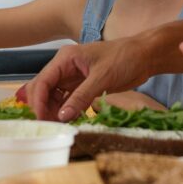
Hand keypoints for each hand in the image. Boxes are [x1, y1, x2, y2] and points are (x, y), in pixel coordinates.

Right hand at [21, 39, 151, 120]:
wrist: (144, 56)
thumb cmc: (125, 58)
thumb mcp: (102, 78)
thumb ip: (81, 97)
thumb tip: (62, 117)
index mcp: (66, 58)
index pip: (43, 80)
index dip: (38, 101)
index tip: (40, 119)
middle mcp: (65, 66)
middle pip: (44, 88)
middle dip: (42, 107)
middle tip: (46, 127)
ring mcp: (73, 76)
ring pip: (53, 96)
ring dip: (52, 111)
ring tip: (56, 128)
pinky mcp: (82, 85)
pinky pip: (67, 100)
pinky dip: (65, 111)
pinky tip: (66, 122)